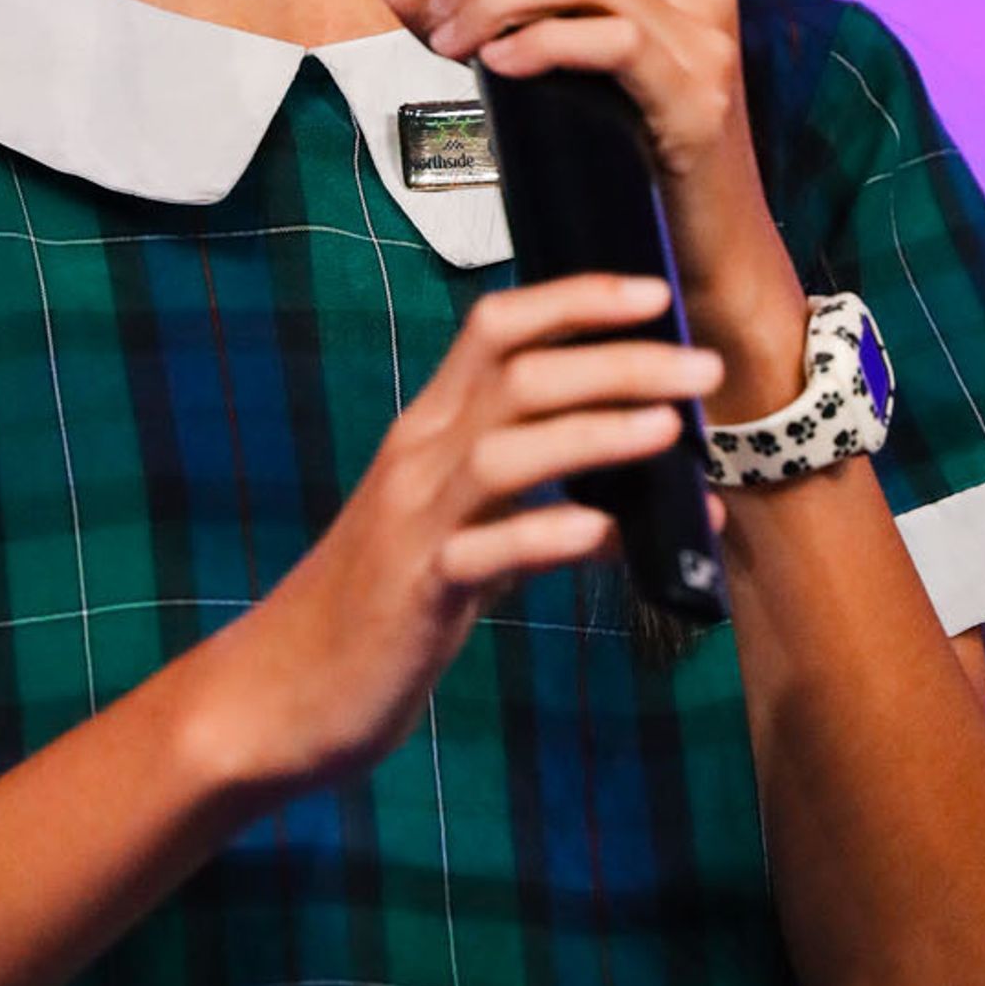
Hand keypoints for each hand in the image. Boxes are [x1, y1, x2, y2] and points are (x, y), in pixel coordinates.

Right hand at [208, 272, 719, 788]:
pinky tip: (610, 537)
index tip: (654, 293)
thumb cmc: (380, 610)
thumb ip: (526, 508)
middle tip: (702, 368)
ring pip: (506, 450)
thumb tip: (629, 505)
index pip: (496, 329)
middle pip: (518, 376)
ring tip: (670, 430)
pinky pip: (491, 552)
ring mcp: (414, 523)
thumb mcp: (455, 536)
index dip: (576, 300)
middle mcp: (417, 460)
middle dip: (616, 360)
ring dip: (595, 432)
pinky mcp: (418, 592)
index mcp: (426, 432)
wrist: (283, 691)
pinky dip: (554, 535)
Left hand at [378, 0, 809, 410]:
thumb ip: (479, 11)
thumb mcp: (553, 59)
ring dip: (493, 1)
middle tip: (439, 14)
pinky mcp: (696, 88)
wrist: (705, 239)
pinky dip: (537, 44)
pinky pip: (607, 37)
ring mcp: (703, 27)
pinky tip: (500, 69)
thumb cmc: (627, 143)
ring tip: (455, 46)